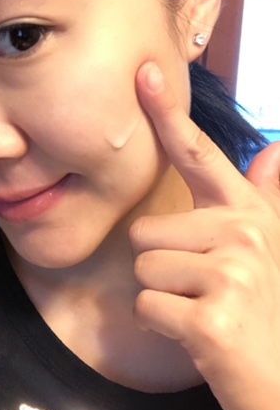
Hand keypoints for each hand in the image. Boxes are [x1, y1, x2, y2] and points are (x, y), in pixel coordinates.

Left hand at [130, 61, 279, 409]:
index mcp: (248, 214)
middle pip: (146, 232)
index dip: (167, 114)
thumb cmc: (268, 313)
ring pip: (143, 268)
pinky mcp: (212, 317)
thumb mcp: (270, 249)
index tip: (143, 75)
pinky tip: (197, 335)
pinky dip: (162, 327)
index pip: (199, 154)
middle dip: (162, 267)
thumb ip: (266, 198)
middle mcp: (243, 232)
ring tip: (202, 310)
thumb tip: (275, 152)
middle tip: (201, 291)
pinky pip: (146, 306)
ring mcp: (230, 273)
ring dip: (163, 297)